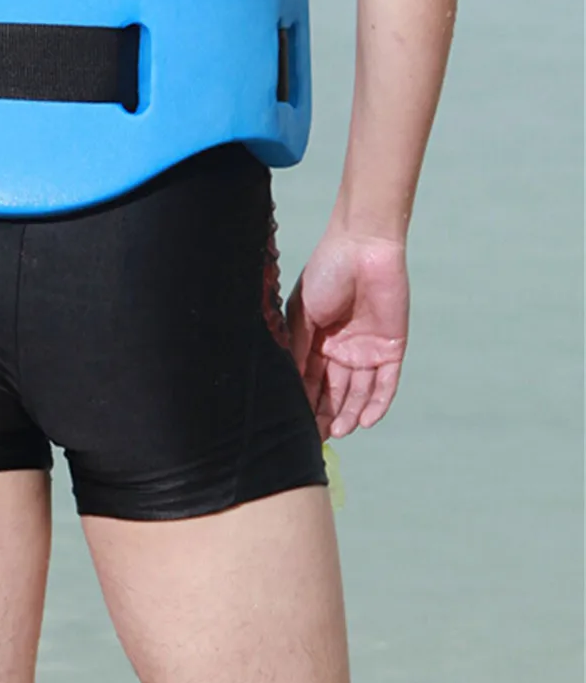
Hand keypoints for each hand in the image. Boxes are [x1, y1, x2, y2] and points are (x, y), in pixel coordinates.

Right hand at [286, 229, 408, 440]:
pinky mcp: (392, 347)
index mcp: (315, 340)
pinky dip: (378, 402)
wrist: (363, 246)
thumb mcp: (302, 313)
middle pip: (334, 390)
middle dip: (326, 413)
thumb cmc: (326, 272)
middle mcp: (340, 349)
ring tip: (339, 432)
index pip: (309, 378)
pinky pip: (386, 383)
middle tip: (318, 437)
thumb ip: (297, 348)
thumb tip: (290, 384)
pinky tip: (366, 421)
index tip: (295, 425)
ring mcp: (367, 349)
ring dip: (350, 413)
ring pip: (359, 391)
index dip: (303, 401)